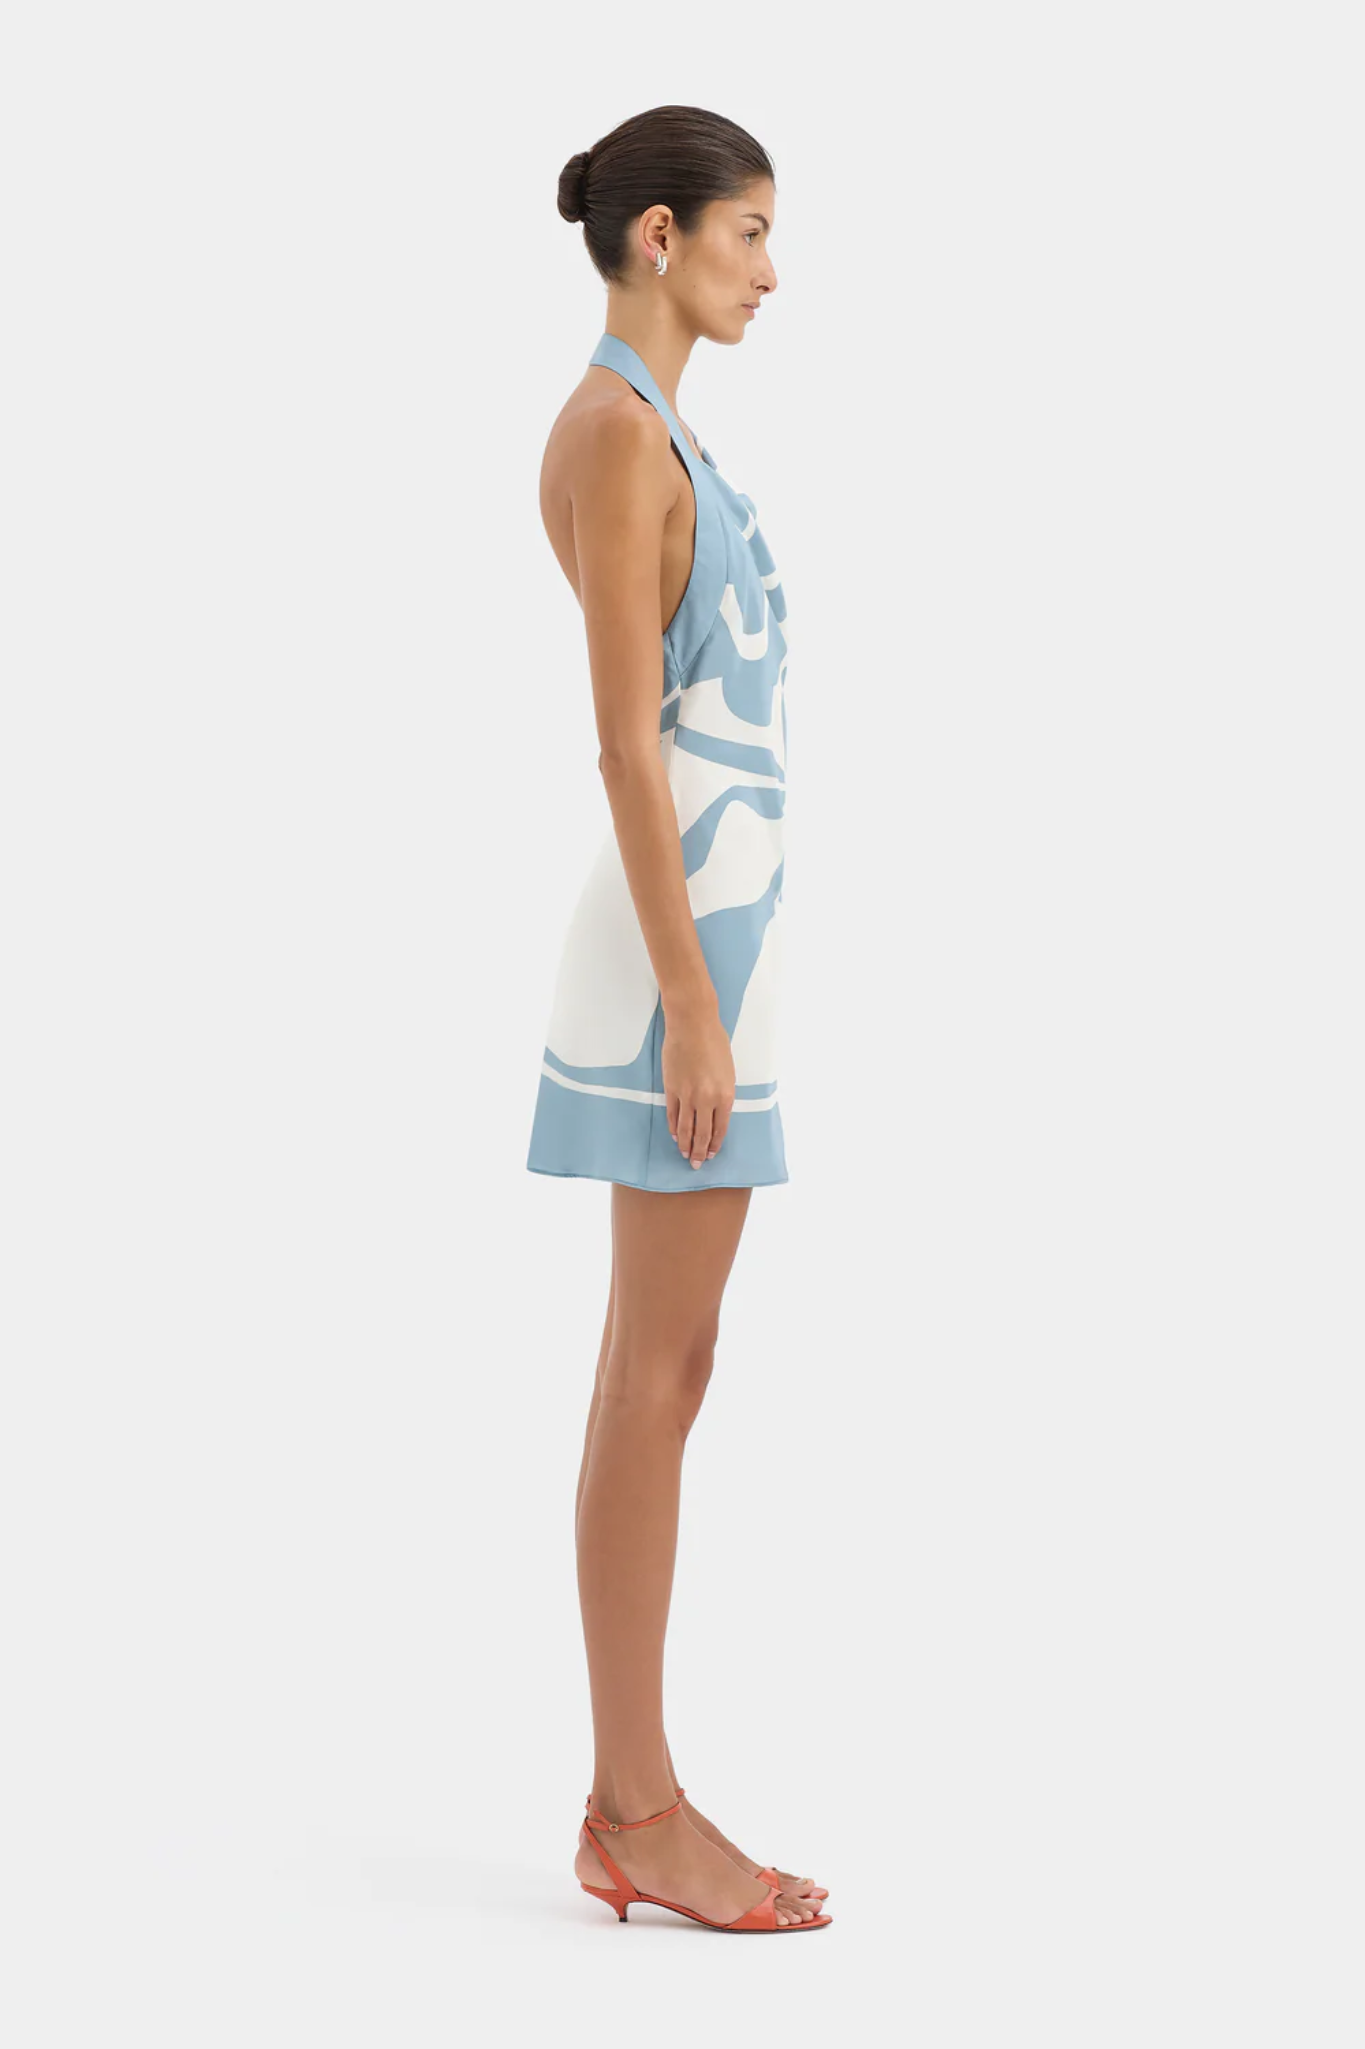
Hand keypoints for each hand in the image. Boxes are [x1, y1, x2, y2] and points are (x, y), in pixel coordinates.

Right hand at [661, 1005, 734, 1168]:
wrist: (693, 1025)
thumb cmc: (715, 1043)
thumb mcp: (728, 1072)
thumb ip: (722, 1095)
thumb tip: (715, 1114)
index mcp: (725, 1095)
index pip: (720, 1129)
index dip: (715, 1145)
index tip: (712, 1155)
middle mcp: (706, 1100)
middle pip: (702, 1134)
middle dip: (700, 1152)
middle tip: (697, 1165)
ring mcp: (687, 1096)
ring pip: (685, 1129)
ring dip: (685, 1144)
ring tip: (685, 1155)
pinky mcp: (671, 1089)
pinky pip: (672, 1115)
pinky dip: (673, 1128)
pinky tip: (675, 1136)